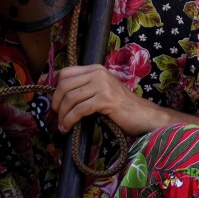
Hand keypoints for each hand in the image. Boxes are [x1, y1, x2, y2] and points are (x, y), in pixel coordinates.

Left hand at [51, 65, 167, 137]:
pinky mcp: (105, 99)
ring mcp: (102, 85)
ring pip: (70, 98)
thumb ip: (86, 89)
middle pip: (64, 84)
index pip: (66, 72)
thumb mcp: (103, 92)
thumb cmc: (123, 108)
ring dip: (62, 114)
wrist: (144, 115)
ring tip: (62, 126)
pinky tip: (68, 128)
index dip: (55, 88)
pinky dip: (70, 120)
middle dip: (56, 103)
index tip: (54, 103)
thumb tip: (61, 98)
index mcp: (96, 69)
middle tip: (56, 116)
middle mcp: (98, 73)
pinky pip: (79, 109)